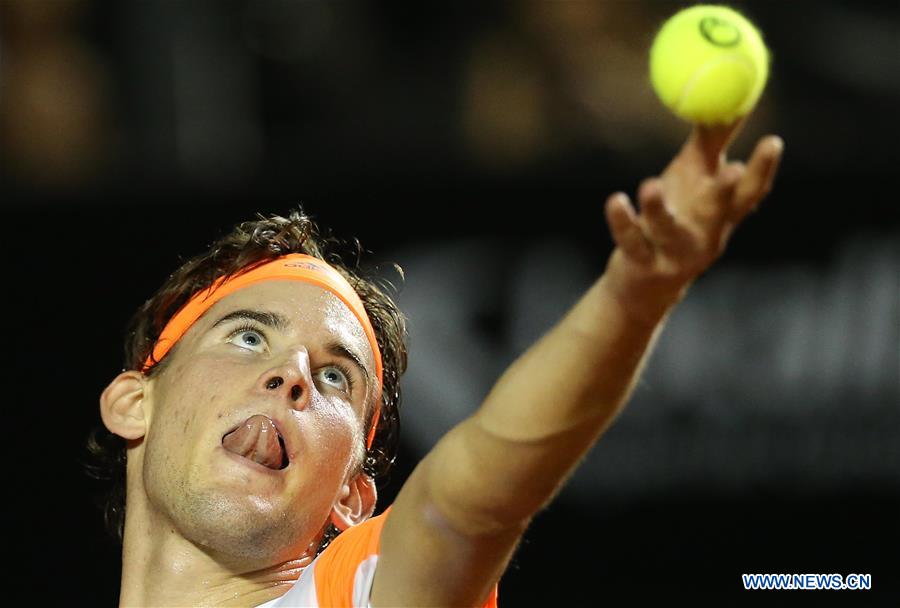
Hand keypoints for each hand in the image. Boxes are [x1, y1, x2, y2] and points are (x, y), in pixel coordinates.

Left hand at [602, 118, 783, 318]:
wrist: (643, 283)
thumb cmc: (673, 218)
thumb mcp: (692, 178)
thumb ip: (712, 141)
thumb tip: (734, 97)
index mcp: (721, 216)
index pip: (749, 194)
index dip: (763, 170)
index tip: (773, 141)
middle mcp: (704, 237)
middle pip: (718, 215)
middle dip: (725, 193)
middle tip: (732, 169)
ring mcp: (673, 254)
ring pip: (669, 231)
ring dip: (659, 209)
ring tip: (650, 184)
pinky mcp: (642, 264)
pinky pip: (631, 240)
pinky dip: (623, 220)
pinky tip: (616, 200)